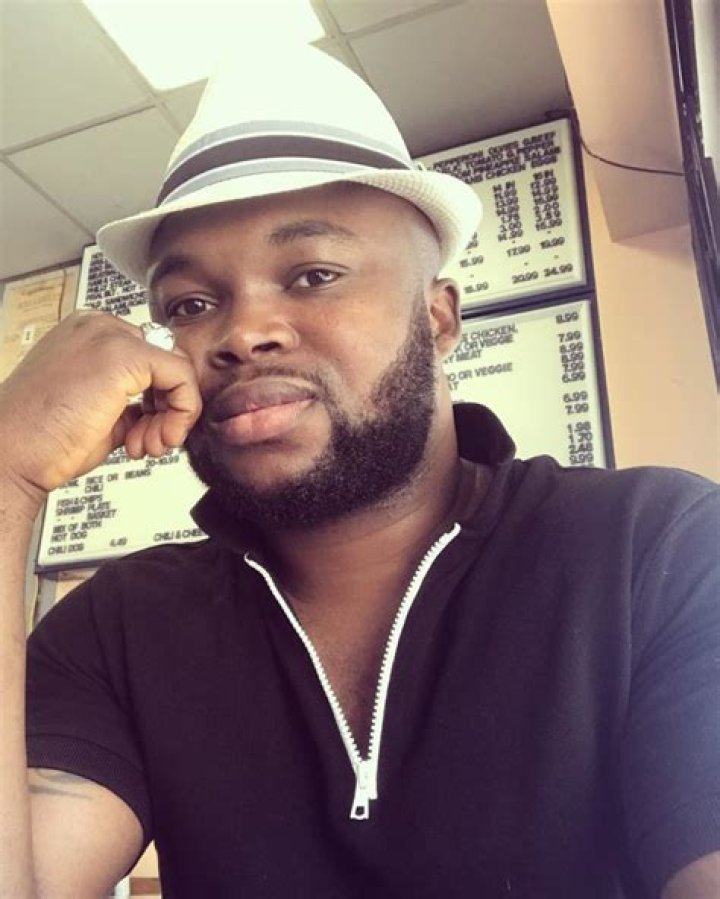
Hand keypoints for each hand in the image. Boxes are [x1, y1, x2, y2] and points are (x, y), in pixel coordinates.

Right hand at [0, 312, 201, 497]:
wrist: (12, 453)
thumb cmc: (43, 439)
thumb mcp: (98, 410)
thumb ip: (131, 401)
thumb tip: (164, 406)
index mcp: (89, 334)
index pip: (151, 357)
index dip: (157, 401)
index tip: (142, 434)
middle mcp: (99, 326)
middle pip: (168, 360)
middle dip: (167, 409)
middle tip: (148, 442)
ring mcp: (110, 335)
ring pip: (179, 368)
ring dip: (174, 417)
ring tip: (146, 446)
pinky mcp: (124, 354)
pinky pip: (182, 377)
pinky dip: (182, 413)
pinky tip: (154, 439)